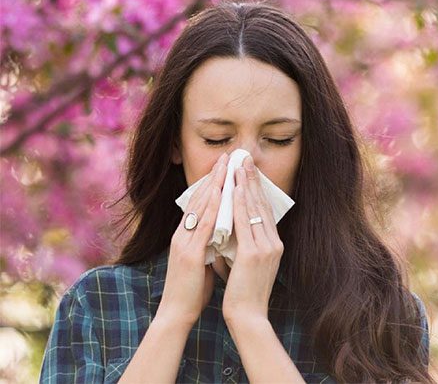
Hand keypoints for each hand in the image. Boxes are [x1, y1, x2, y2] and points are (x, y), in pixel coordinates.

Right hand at [157, 151, 229, 327]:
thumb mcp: (201, 260)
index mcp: (185, 236)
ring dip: (213, 185)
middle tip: (226, 157)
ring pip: (199, 207)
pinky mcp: (189, 254)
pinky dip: (212, 209)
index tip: (224, 167)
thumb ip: (208, 244)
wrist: (177, 314)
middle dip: (213, 177)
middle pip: (198, 199)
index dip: (211, 183)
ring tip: (225, 167)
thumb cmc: (191, 289)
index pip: (199, 203)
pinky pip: (202, 227)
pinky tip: (220, 196)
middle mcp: (181, 234)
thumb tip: (221, 233)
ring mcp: (183, 243)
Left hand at [221, 155, 283, 324]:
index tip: (248, 171)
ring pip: (254, 209)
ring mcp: (266, 247)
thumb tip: (231, 230)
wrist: (248, 316)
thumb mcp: (247, 264)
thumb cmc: (244, 293)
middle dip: (252, 180)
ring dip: (245, 185)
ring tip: (239, 166)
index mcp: (274, 245)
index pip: (264, 210)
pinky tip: (234, 189)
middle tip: (245, 159)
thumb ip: (243, 245)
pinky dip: (239, 203)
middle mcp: (274, 243)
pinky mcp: (255, 254)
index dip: (256, 189)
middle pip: (262, 204)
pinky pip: (245, 222)